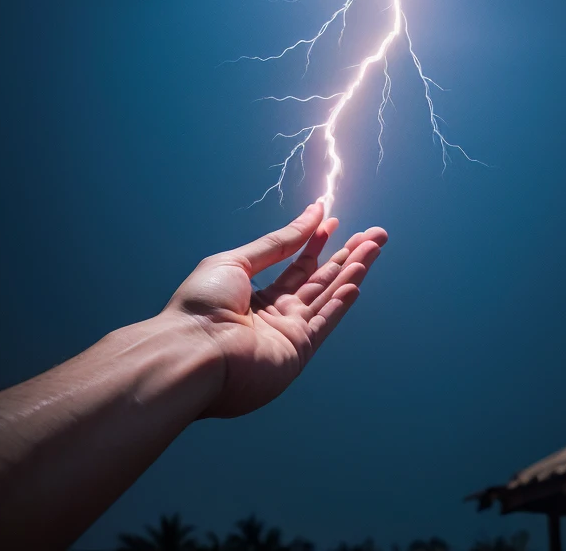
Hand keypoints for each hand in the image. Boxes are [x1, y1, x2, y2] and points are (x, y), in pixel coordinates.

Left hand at [163, 201, 386, 417]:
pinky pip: (324, 322)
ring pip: (328, 297)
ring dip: (352, 272)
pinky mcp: (297, 353)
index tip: (335, 222)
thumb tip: (314, 212)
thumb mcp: (239, 260)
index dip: (317, 244)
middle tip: (375, 235)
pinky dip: (341, 302)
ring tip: (374, 247)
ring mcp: (288, 336)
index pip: (296, 267)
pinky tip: (357, 282)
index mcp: (255, 297)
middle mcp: (275, 317)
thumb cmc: (202, 304)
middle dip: (347, 256)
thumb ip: (281, 242)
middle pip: (320, 281)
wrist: (190, 351)